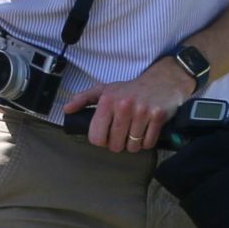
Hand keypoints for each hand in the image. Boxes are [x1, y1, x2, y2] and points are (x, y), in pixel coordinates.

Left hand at [62, 58, 191, 153]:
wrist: (162, 81)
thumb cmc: (130, 89)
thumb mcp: (104, 90)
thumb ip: (83, 99)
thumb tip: (66, 109)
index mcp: (107, 101)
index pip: (97, 137)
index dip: (101, 141)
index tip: (106, 136)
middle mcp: (123, 106)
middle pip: (115, 145)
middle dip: (118, 144)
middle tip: (122, 134)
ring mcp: (142, 112)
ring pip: (132, 147)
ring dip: (133, 144)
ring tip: (134, 132)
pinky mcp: (158, 117)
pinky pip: (148, 143)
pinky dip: (147, 142)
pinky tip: (146, 131)